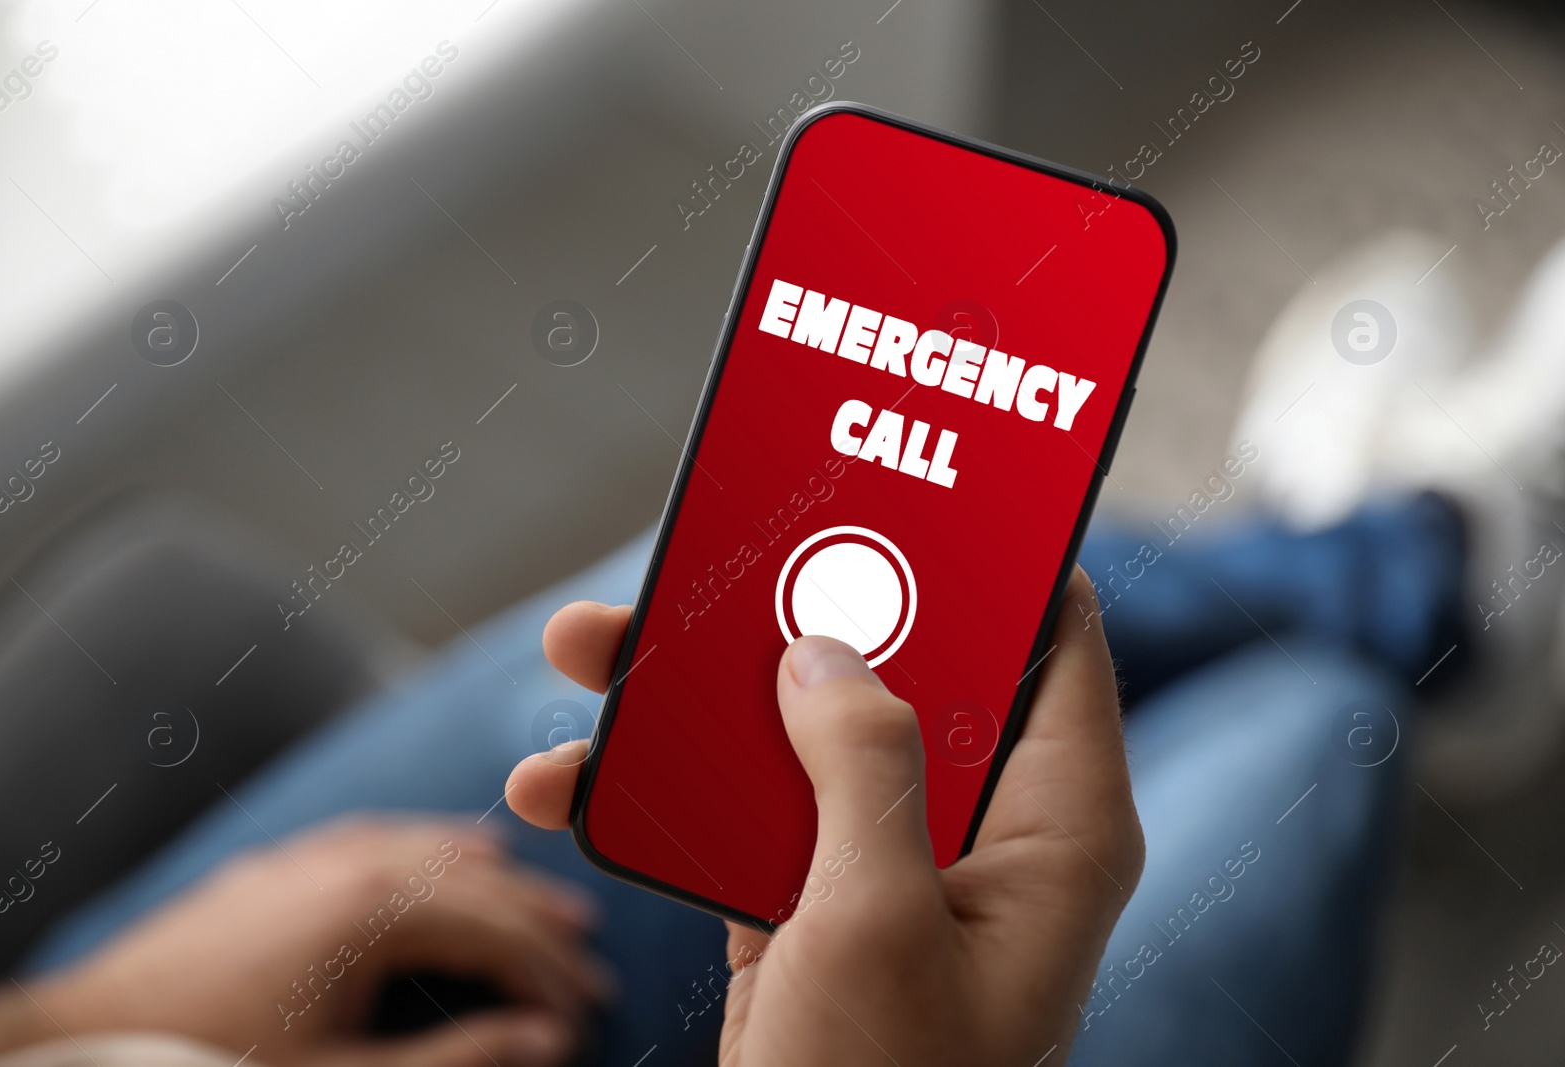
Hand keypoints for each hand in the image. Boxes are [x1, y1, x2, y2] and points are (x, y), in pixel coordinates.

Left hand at [35, 817, 610, 1066]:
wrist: (77, 1043)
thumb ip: (457, 1059)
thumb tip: (546, 1041)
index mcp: (375, 910)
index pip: (497, 930)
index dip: (551, 974)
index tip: (588, 1012)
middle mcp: (350, 865)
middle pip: (473, 881)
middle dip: (537, 922)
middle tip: (589, 957)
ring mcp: (307, 861)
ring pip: (426, 848)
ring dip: (491, 877)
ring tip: (539, 897)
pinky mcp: (271, 872)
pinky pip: (372, 838)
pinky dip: (424, 847)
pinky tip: (438, 852)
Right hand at [507, 567, 1142, 1065]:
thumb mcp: (877, 920)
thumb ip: (862, 765)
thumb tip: (826, 650)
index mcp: (1054, 827)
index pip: (1056, 642)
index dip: (999, 555)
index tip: (924, 480)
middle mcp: (981, 832)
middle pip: (897, 671)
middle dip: (793, 609)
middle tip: (712, 546)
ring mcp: (890, 868)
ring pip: (799, 736)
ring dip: (696, 697)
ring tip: (589, 650)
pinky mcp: (813, 906)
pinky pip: (742, 815)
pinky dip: (663, 796)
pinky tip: (569, 782)